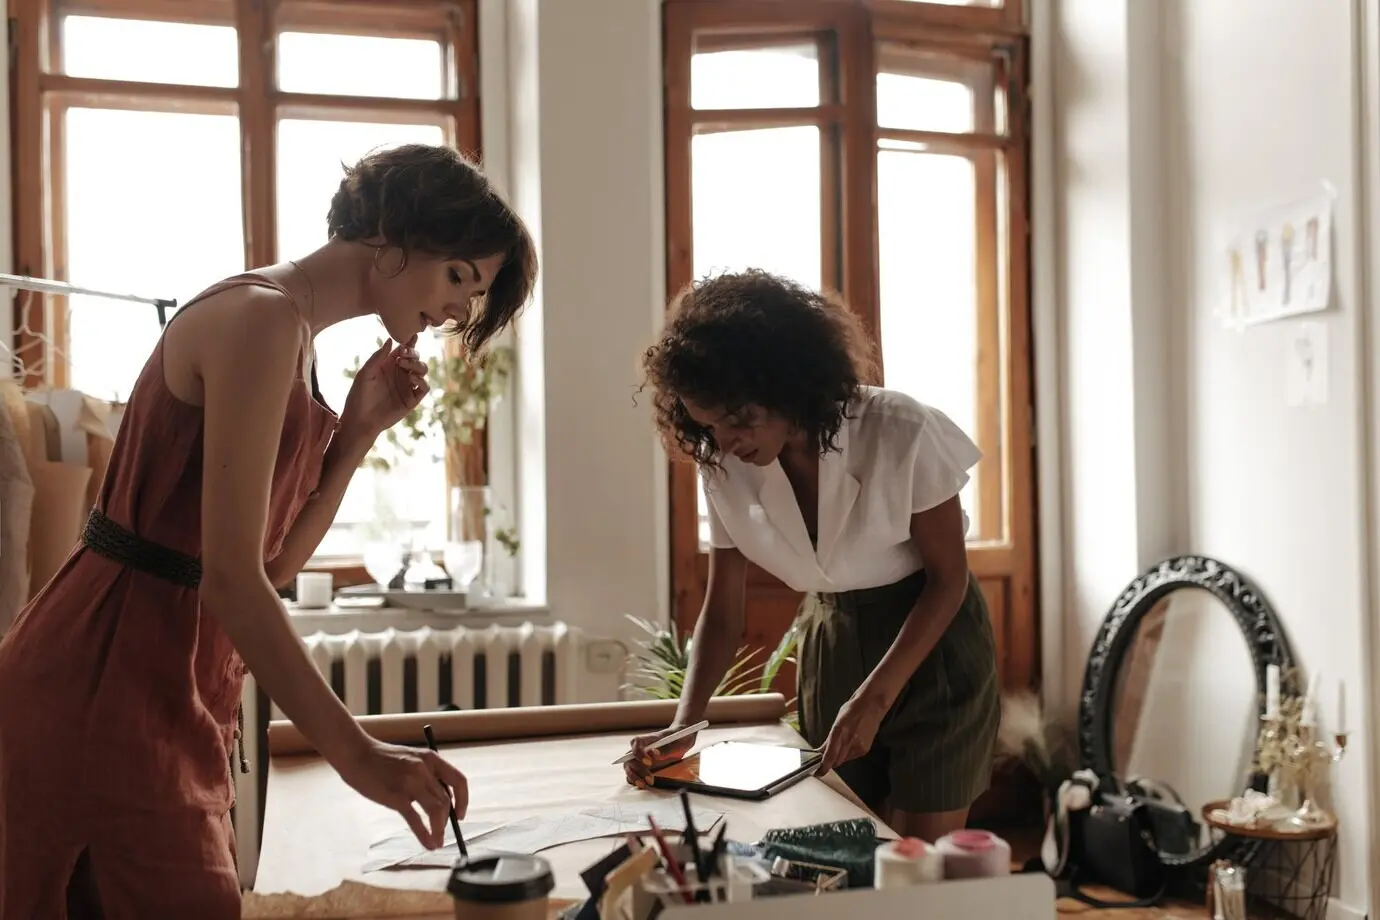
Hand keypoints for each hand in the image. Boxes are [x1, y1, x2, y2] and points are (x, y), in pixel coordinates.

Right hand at [334, 737, 468, 849]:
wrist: (356, 753)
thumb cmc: (382, 758)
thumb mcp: (411, 759)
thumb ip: (426, 776)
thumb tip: (441, 803)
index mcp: (431, 758)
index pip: (459, 781)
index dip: (463, 800)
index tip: (460, 815)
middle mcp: (424, 769)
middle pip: (447, 800)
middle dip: (447, 820)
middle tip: (441, 831)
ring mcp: (411, 783)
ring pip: (437, 811)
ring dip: (440, 830)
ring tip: (438, 842)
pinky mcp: (396, 797)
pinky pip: (416, 820)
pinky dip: (425, 835)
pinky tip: (428, 844)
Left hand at [339, 337, 427, 440]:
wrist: (360, 420)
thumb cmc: (358, 396)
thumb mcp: (365, 374)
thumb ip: (377, 357)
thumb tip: (390, 340)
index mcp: (389, 365)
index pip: (403, 350)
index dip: (410, 342)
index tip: (411, 337)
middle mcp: (400, 374)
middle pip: (416, 357)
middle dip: (413, 353)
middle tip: (403, 354)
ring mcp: (407, 386)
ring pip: (423, 370)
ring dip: (417, 364)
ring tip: (404, 365)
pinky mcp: (412, 399)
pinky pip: (424, 387)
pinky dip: (422, 380)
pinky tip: (411, 378)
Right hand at [623, 724, 697, 788]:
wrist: (680, 741)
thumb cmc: (677, 739)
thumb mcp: (676, 743)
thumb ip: (665, 749)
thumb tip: (655, 754)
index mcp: (647, 739)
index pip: (636, 743)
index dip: (639, 753)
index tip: (649, 762)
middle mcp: (640, 749)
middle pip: (630, 758)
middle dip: (638, 770)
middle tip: (650, 779)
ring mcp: (640, 759)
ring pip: (629, 768)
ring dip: (635, 777)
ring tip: (645, 784)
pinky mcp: (642, 768)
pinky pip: (633, 775)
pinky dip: (635, 781)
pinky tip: (644, 785)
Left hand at [817, 692, 889, 774]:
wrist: (872, 705)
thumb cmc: (853, 709)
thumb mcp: (837, 721)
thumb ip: (830, 738)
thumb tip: (821, 751)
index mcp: (839, 731)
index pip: (829, 755)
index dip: (823, 767)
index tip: (818, 772)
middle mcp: (849, 740)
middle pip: (836, 761)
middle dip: (829, 762)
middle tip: (823, 761)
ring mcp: (858, 745)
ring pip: (843, 760)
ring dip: (838, 758)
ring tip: (838, 748)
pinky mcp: (865, 749)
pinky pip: (852, 757)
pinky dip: (847, 755)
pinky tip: (848, 745)